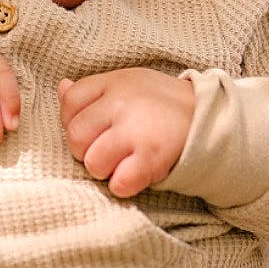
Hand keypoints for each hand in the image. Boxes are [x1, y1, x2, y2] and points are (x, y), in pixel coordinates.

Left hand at [59, 69, 193, 197]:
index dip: (74, 121)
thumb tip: (62, 87)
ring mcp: (136, 131)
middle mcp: (121, 104)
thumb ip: (92, 90)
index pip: (69, 103)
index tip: (94, 128)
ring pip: (93, 163)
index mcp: (112, 83)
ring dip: (104, 170)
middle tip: (107, 149)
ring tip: (122, 161)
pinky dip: (124, 185)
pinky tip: (135, 173)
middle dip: (86, 150)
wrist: (206, 114)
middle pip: (75, 137)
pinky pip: (119, 183)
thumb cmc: (158, 101)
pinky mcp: (152, 158)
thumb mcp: (126, 83)